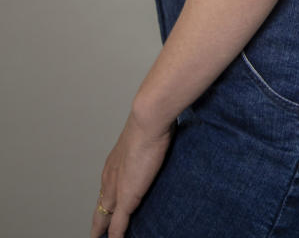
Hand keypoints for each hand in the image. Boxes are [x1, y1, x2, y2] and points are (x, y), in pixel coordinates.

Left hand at [91, 109, 172, 237]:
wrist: (149, 121)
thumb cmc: (151, 124)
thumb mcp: (146, 139)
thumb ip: (146, 149)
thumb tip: (154, 145)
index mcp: (113, 166)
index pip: (105, 193)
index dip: (104, 207)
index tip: (103, 217)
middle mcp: (110, 179)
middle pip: (100, 210)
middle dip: (98, 225)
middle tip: (96, 236)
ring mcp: (116, 190)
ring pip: (104, 218)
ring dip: (104, 231)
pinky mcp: (125, 198)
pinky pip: (117, 225)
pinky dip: (116, 236)